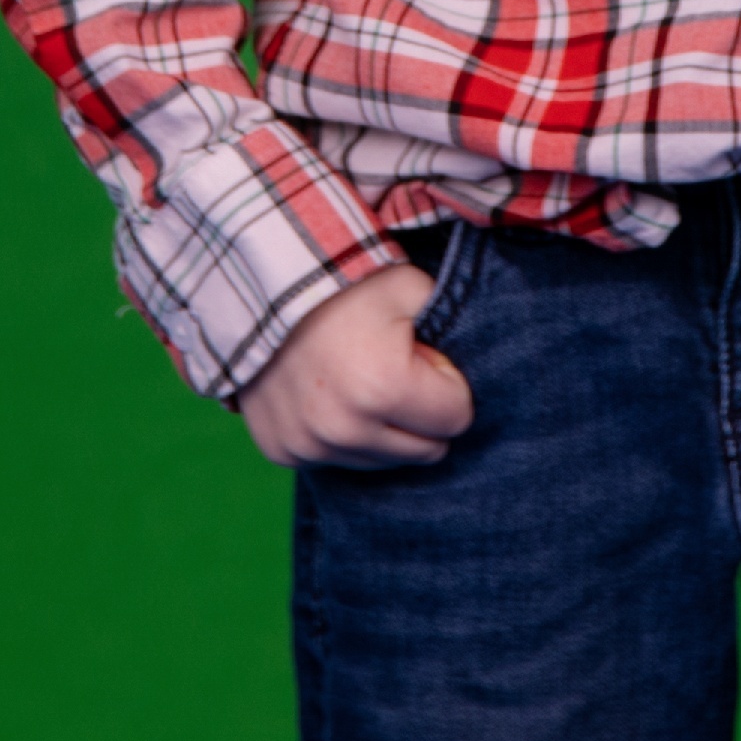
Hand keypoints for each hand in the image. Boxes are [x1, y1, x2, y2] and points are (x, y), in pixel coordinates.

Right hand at [238, 263, 475, 468]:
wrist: (258, 279)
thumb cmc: (345, 282)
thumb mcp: (412, 286)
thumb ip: (455, 325)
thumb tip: (482, 363)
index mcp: (384, 389)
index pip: (457, 418)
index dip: (446, 380)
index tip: (420, 352)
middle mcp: (343, 429)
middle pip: (425, 450)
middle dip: (420, 411)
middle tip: (391, 364)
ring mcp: (308, 445)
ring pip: (384, 461)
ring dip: (383, 426)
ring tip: (358, 375)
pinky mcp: (283, 451)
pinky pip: (339, 460)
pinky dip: (343, 433)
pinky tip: (329, 391)